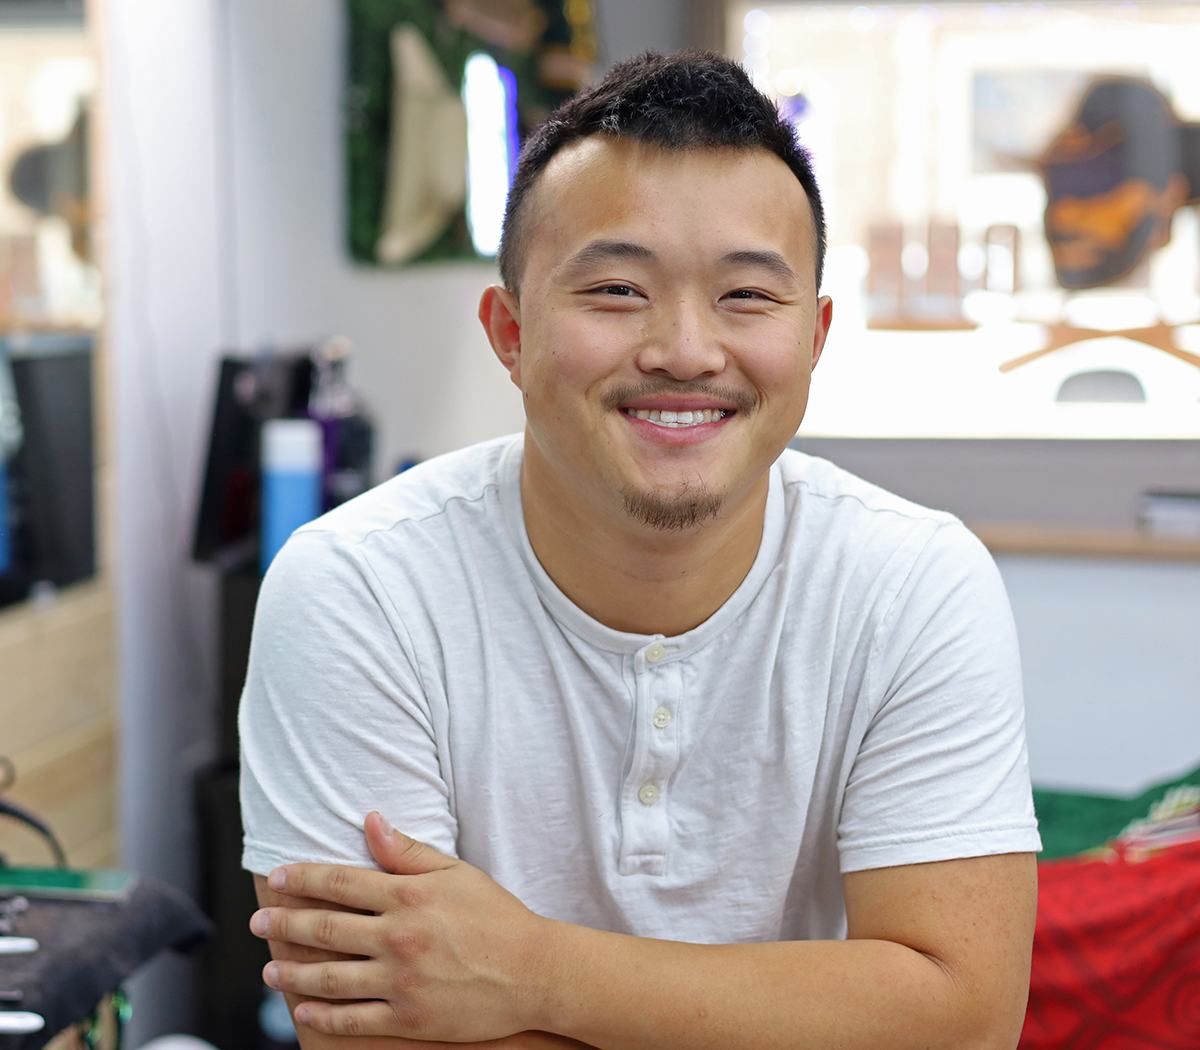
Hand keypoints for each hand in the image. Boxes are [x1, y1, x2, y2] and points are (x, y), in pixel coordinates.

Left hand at [249, 812, 557, 1042]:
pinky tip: (304, 1009)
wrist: (534, 971)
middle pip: (326, 929)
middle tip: (257, 922)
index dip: (303, 879)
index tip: (277, 878)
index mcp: (409, 895)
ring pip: (331, 977)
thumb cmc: (496, 916)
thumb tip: (370, 821)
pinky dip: (323, 1015)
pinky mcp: (409, 1018)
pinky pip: (354, 1018)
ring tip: (270, 969)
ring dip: (293, 972)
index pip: (341, 883)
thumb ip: (408, 850)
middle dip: (285, 924)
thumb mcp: (456, 873)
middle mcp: (399, 937)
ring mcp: (402, 981)